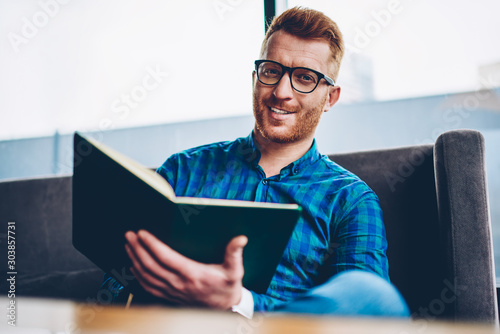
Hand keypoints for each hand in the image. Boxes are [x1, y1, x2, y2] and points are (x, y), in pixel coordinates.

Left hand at [124, 230, 247, 309]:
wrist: (225, 308)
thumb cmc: (228, 287)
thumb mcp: (235, 270)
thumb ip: (235, 253)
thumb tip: (240, 239)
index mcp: (192, 274)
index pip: (166, 257)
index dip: (152, 244)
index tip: (142, 233)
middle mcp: (178, 283)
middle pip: (150, 265)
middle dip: (137, 249)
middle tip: (129, 235)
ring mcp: (172, 291)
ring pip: (146, 276)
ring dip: (134, 259)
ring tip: (128, 245)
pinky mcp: (169, 296)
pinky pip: (148, 286)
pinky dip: (137, 275)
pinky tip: (133, 265)